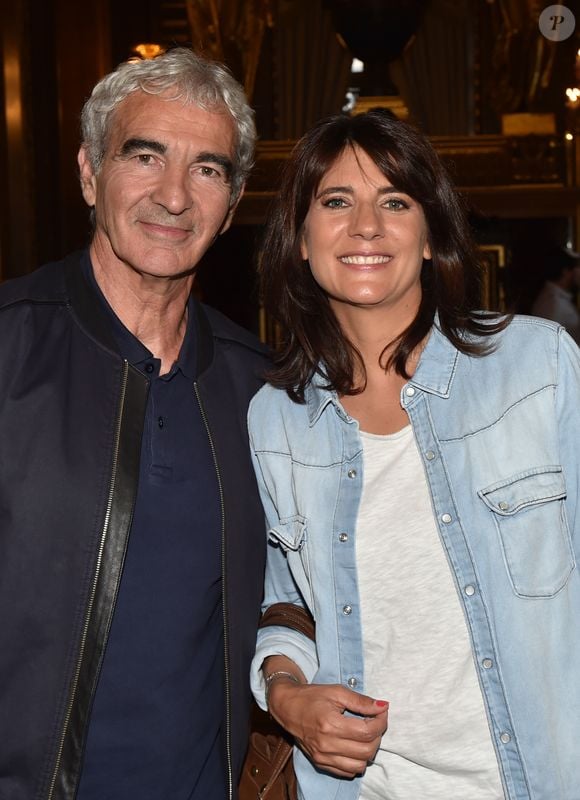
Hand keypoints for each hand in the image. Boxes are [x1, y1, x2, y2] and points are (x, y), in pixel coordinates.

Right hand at [267, 680, 387, 777]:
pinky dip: (356, 761)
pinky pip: (347, 772)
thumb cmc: (311, 696)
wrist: (287, 707)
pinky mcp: (320, 763)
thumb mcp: (337, 692)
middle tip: (375, 721)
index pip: (367, 731)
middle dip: (377, 736)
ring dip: (369, 751)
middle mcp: (326, 744)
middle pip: (367, 750)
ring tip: (365, 735)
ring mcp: (323, 757)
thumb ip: (361, 701)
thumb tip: (383, 706)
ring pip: (360, 765)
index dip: (381, 721)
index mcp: (331, 724)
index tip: (382, 711)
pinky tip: (354, 745)